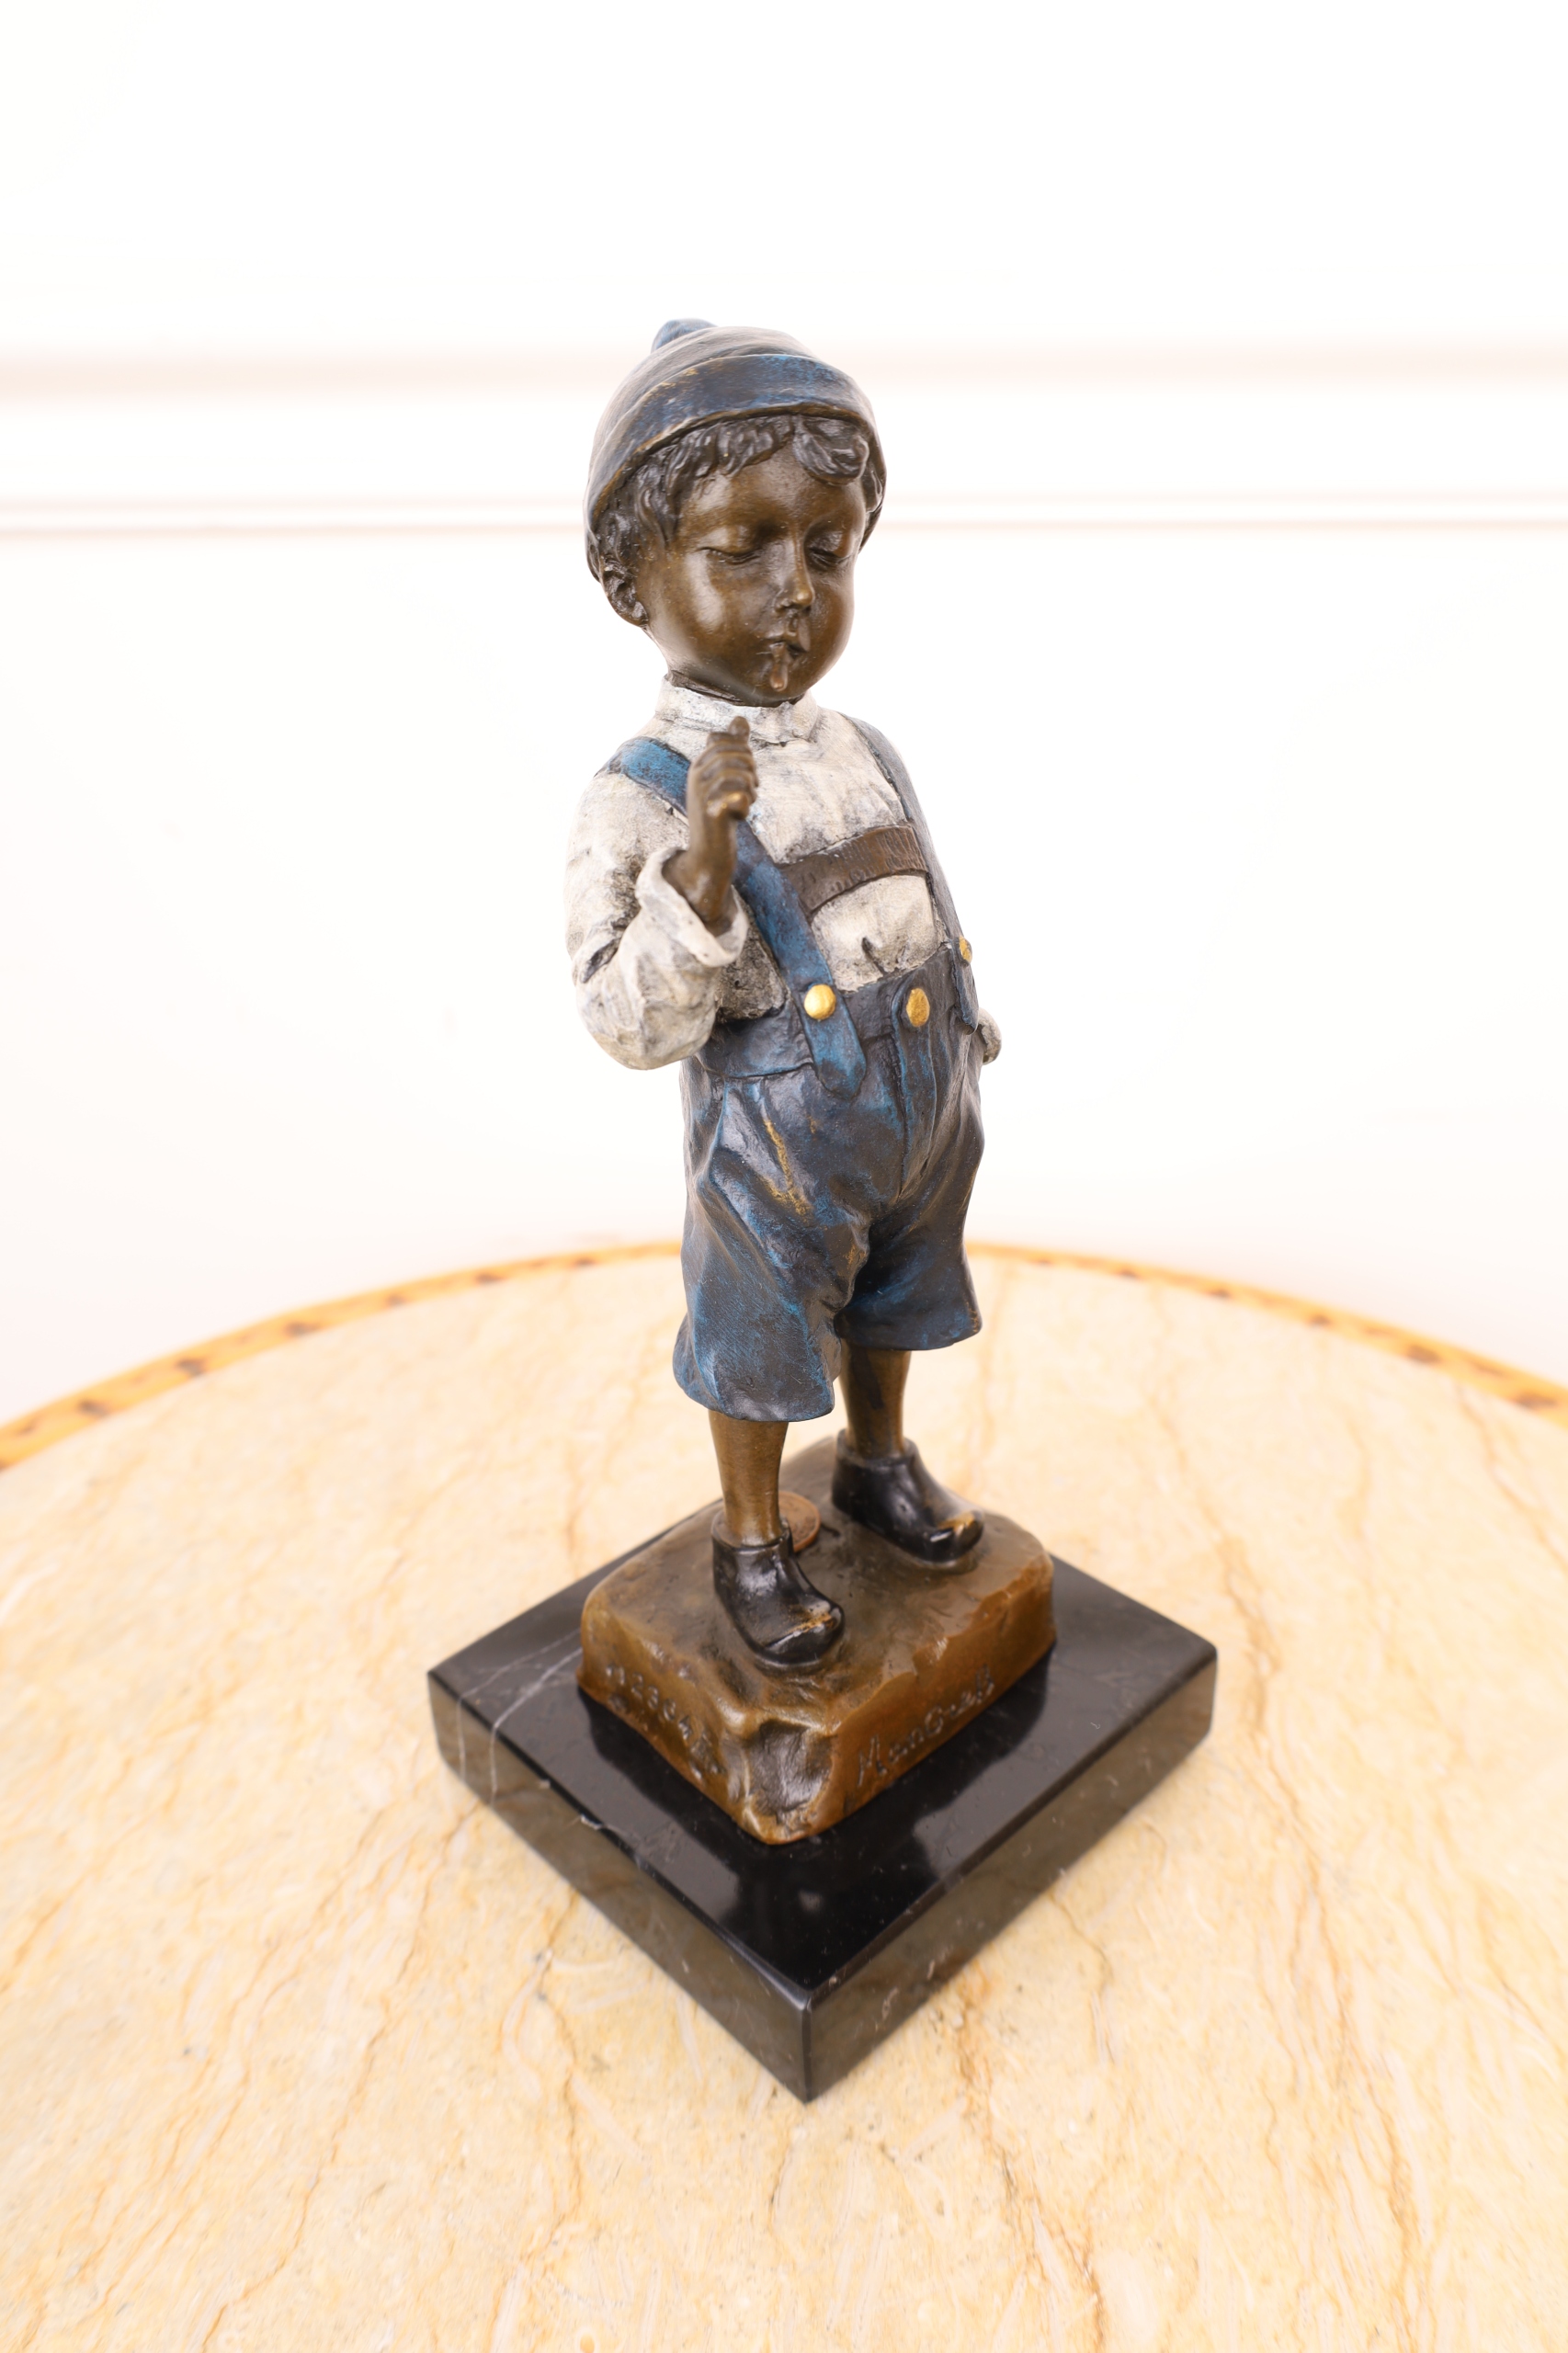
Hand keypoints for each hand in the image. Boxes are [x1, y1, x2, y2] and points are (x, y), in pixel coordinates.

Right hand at [667, 717, 755, 929]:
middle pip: (736, 754)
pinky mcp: (710, 814)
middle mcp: (696, 776)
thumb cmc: (719, 812)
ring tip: (746, 801)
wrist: (708, 853)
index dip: (742, 751)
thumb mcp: (725, 777)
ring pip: (740, 774)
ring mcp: (701, 795)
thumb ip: (733, 747)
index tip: (745, 771)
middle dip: (751, 769)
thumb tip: (740, 718)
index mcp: (698, 765)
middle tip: (751, 788)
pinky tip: (739, 815)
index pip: (722, 739)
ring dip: (751, 788)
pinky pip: (738, 797)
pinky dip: (746, 806)